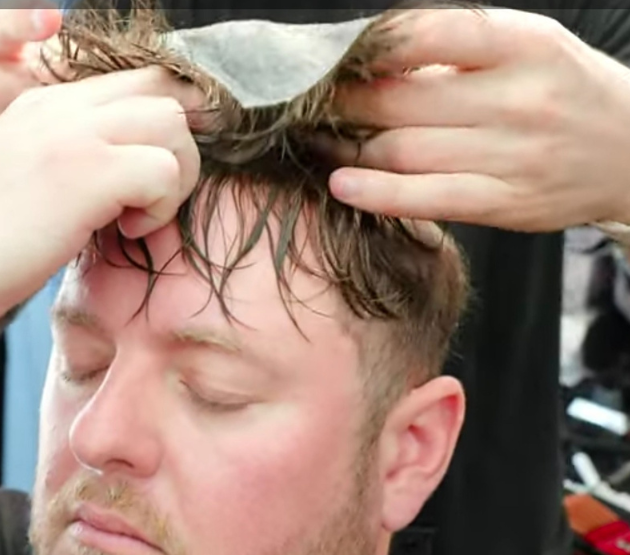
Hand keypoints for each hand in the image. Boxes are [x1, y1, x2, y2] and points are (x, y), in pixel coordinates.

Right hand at [0, 66, 203, 345]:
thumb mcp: (20, 180)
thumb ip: (67, 158)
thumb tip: (130, 173)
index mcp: (41, 104)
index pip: (132, 80)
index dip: (159, 123)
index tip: (156, 170)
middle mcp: (59, 108)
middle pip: (162, 89)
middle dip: (177, 144)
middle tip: (156, 195)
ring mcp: (74, 136)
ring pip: (174, 122)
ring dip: (174, 175)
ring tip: (137, 217)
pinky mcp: (88, 174)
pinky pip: (165, 169)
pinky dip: (161, 206)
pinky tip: (125, 232)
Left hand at [322, 8, 629, 229]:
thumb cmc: (560, 87)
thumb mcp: (524, 44)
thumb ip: (454, 44)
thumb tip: (369, 49)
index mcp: (523, 45)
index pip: (425, 36)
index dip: (367, 49)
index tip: (333, 57)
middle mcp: (519, 99)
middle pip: (398, 101)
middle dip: (342, 101)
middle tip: (309, 102)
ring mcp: (512, 156)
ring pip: (401, 151)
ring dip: (347, 146)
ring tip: (319, 138)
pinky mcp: (503, 203)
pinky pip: (423, 199)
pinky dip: (374, 192)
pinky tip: (342, 182)